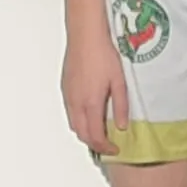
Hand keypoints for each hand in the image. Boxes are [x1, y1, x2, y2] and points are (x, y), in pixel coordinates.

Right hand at [61, 30, 129, 153]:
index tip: (115, 149)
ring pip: (73, 124)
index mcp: (90, 103)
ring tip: (100, 132)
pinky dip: (79, 121)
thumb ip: (121, 106)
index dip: (105, 147)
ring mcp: (68, 96)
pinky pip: (70, 113)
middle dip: (94, 144)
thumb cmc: (103, 55)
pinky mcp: (65, 89)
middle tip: (108, 144)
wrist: (85, 36)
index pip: (95, 136)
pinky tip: (89, 115)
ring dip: (85, 133)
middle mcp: (76, 103)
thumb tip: (122, 126)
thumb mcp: (119, 82)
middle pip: (81, 134)